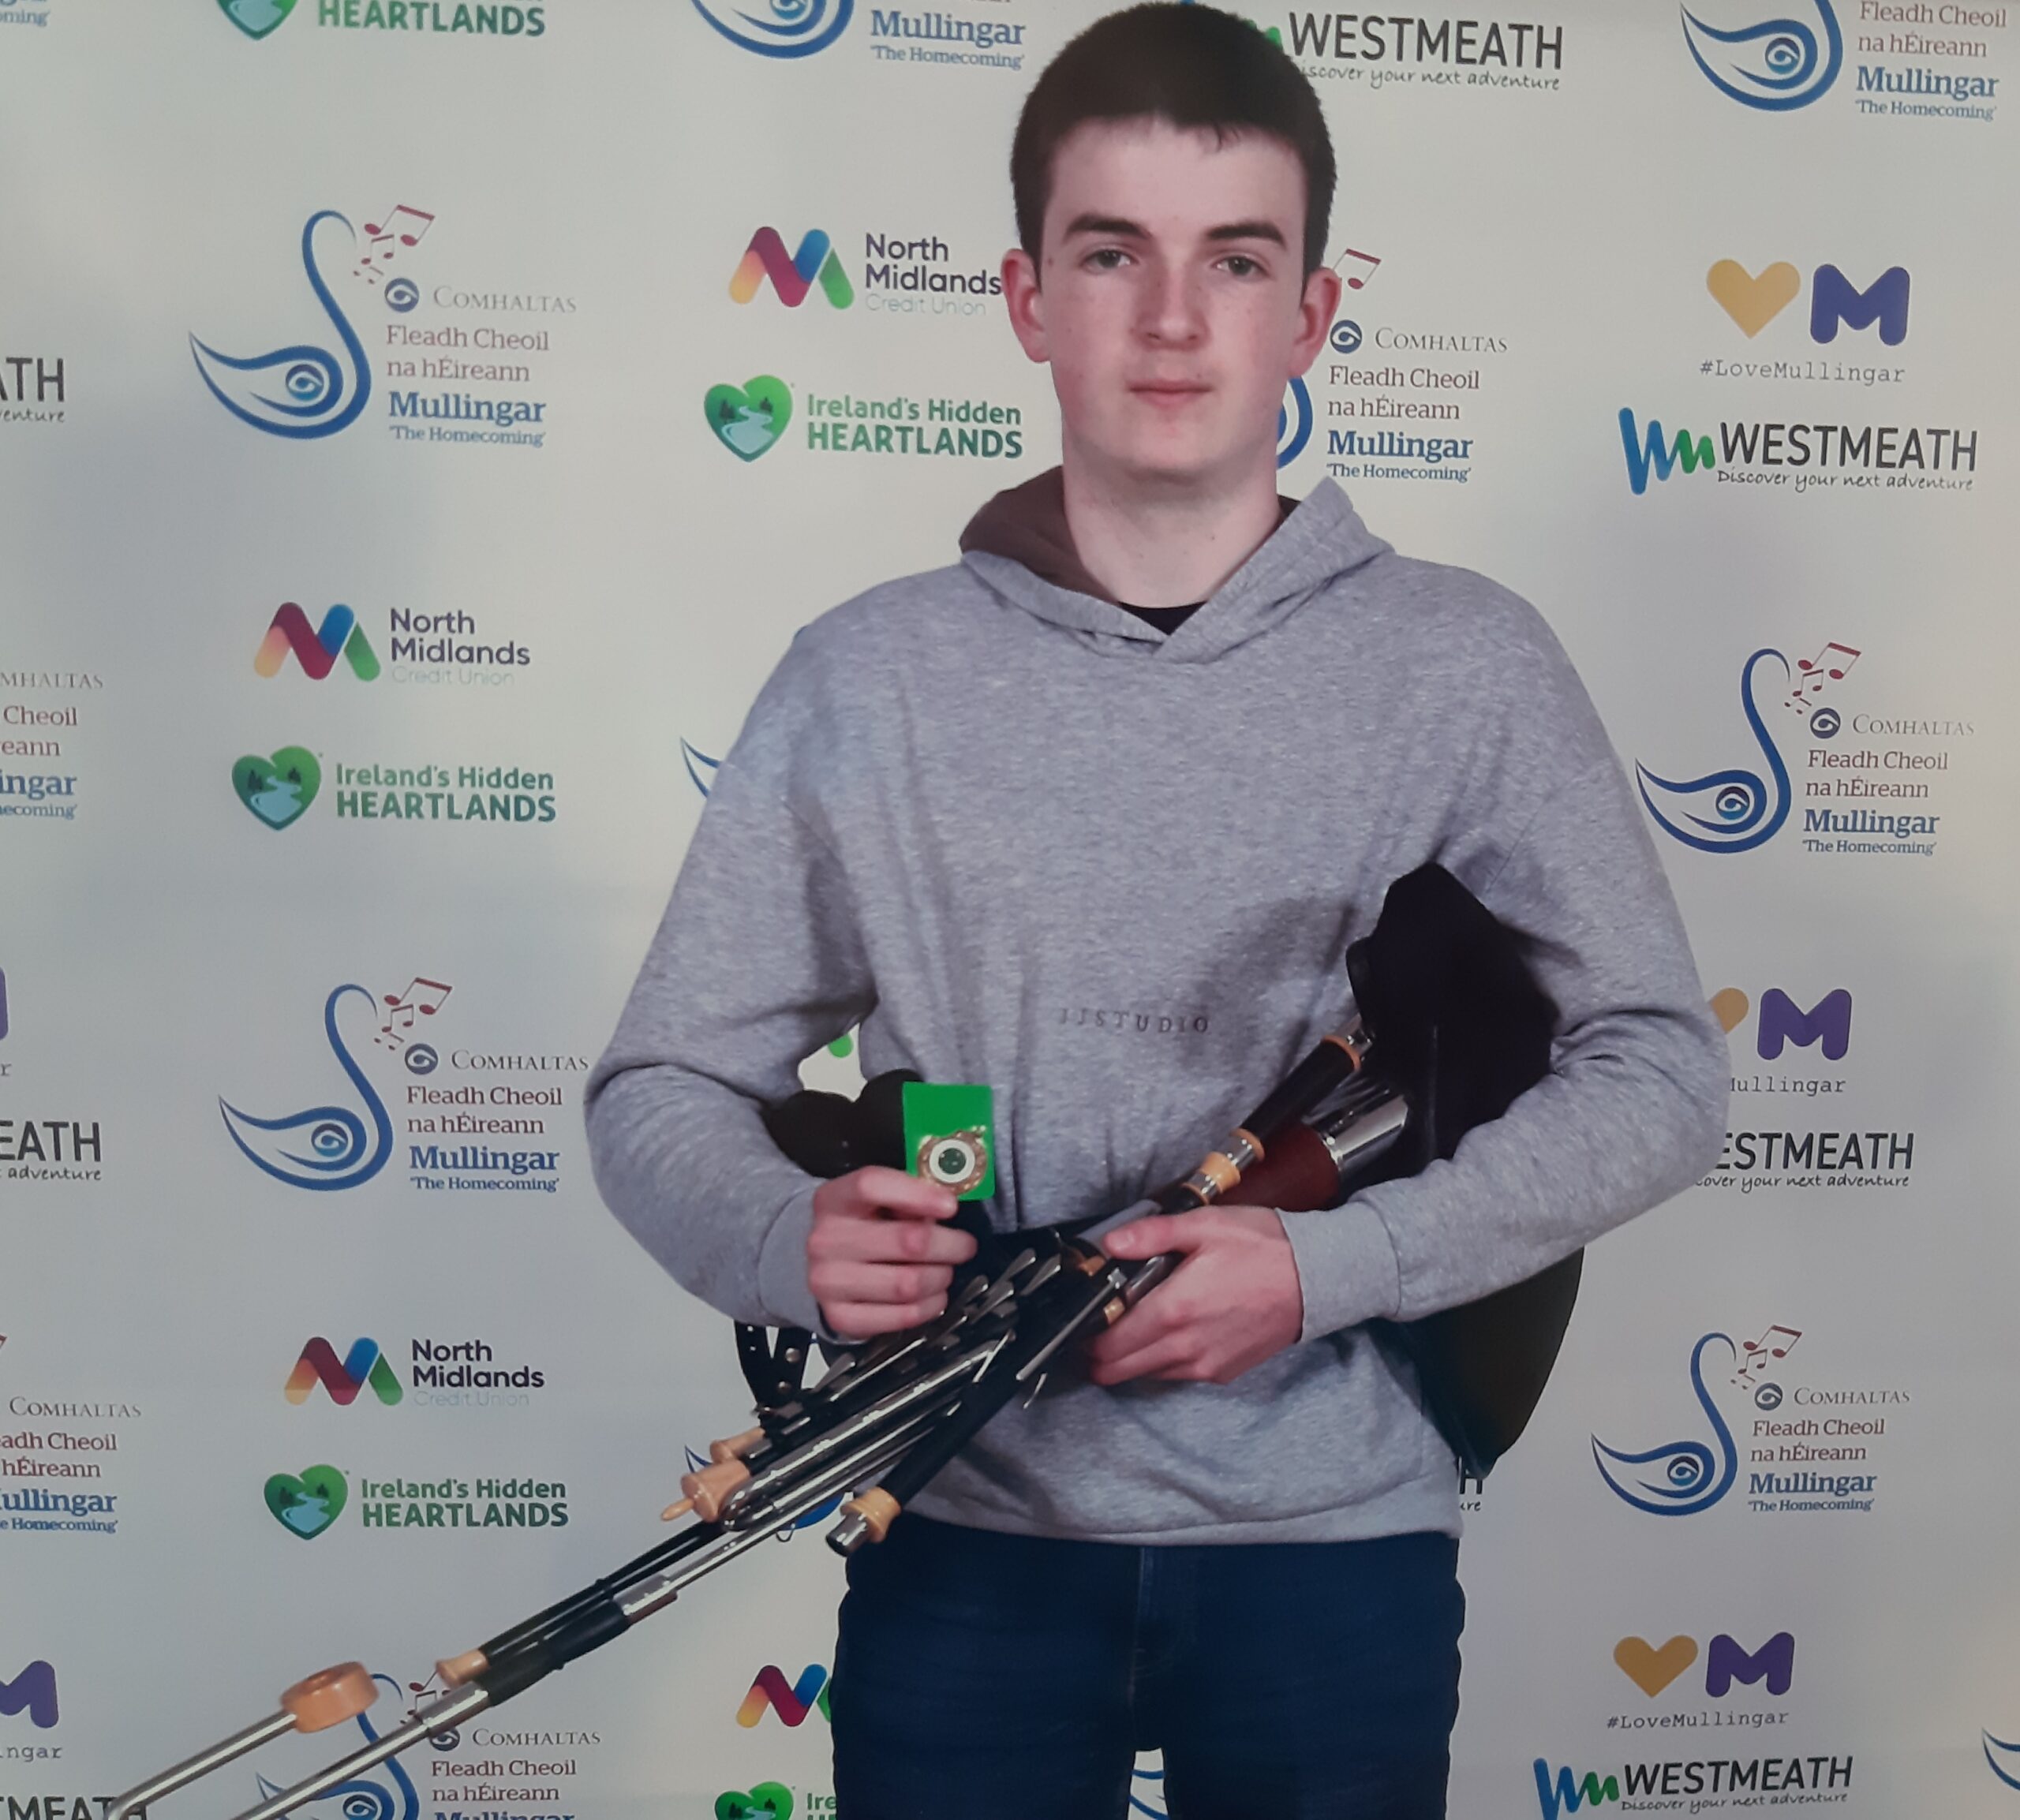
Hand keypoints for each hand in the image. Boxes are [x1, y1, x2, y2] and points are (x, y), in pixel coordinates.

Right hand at [807, 1165, 977, 1339]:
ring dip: (941, 1277)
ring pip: (909, 1284)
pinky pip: (903, 1316)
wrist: (824, 1266)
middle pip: (907, 1240)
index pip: (872, 1186)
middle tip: (964, 1246)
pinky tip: (932, 1295)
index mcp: (834, 1200)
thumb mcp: (878, 1200)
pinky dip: (930, 1307)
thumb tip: (946, 1206)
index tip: (951, 1207)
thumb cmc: (862, 1227)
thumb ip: (909, 1197)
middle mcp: (825, 1240)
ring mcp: (829, 1282)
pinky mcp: (841, 1317)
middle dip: (950, 1245)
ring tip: (944, 1270)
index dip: (918, 1194)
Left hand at [1083, 1205, 1304, 1386]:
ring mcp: (1204, 1366)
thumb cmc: (1264, 1248)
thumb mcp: (1204, 1226)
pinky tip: (1174, 1327)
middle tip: (1103, 1320)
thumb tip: (1109, 1243)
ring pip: (1144, 1374)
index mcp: (1172, 1311)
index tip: (1088, 1314)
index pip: (1105, 1347)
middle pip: (1116, 1371)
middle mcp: (1184, 1348)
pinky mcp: (1221, 1373)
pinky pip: (1175, 1374)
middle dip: (1099, 1351)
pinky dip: (1163, 1358)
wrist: (1317, 1279)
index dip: (1086, 1335)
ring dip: (1131, 1354)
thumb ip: (1150, 1235)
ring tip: (1141, 1317)